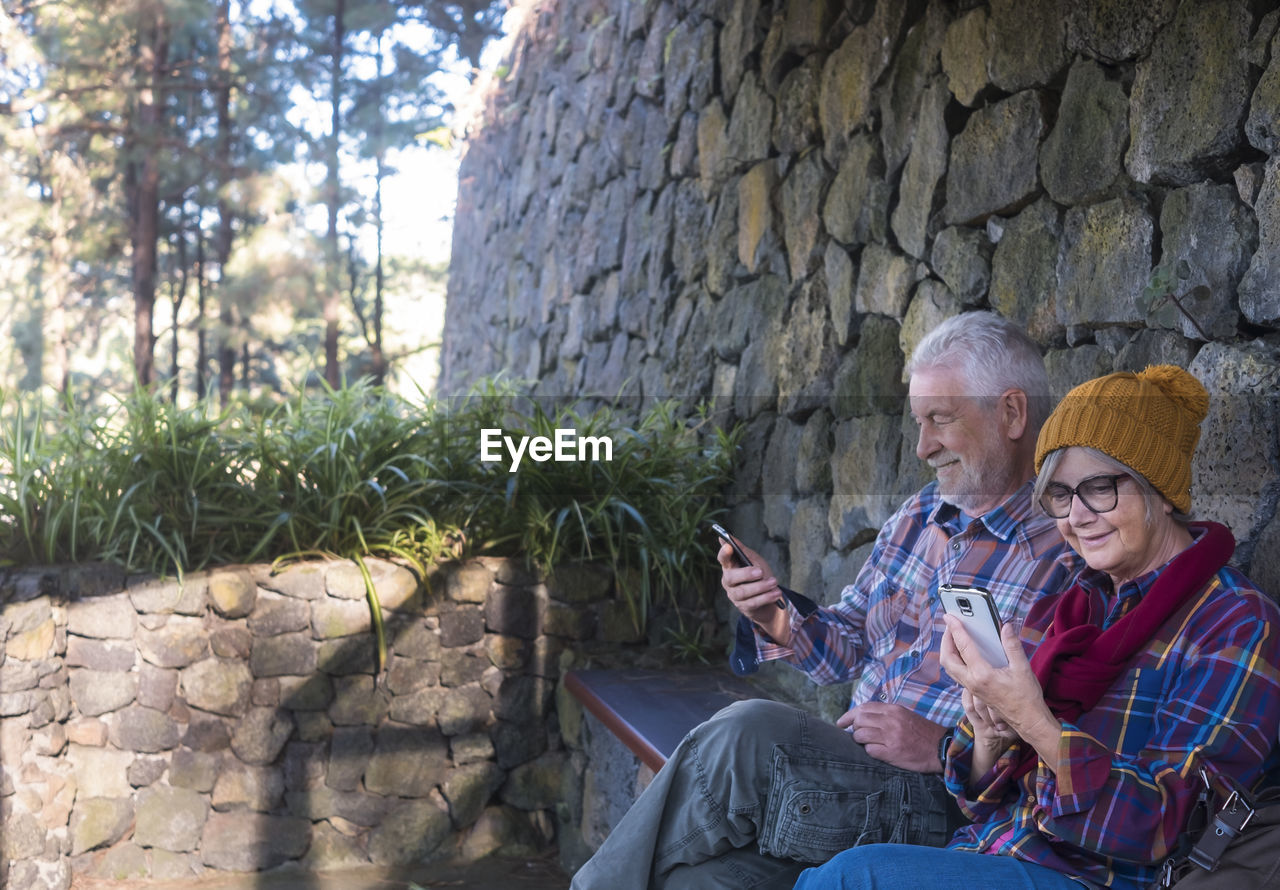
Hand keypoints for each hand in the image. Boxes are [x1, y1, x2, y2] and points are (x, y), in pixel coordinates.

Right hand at [718, 539, 788, 643]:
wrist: (770, 597)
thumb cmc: (760, 575)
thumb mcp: (755, 561)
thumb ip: (743, 551)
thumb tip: (729, 536)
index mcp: (730, 567)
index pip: (723, 559)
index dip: (724, 553)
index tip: (728, 546)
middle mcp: (728, 582)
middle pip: (731, 577)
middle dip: (746, 574)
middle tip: (760, 572)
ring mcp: (734, 595)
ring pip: (743, 592)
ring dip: (761, 587)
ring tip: (774, 582)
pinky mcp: (743, 607)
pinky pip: (753, 603)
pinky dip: (766, 597)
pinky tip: (776, 593)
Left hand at [837, 702, 948, 772]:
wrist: (941, 748)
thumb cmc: (922, 732)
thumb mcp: (905, 716)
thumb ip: (886, 714)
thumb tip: (863, 717)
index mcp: (894, 710)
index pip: (864, 708)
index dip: (849, 715)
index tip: (841, 722)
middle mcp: (891, 721)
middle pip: (859, 720)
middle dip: (854, 728)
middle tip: (855, 734)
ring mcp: (891, 737)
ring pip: (861, 735)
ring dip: (859, 740)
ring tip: (866, 743)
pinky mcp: (893, 753)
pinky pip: (870, 750)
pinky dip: (869, 751)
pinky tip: (876, 752)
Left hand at [941, 616, 1061, 771]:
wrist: (1028, 721)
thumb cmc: (1027, 697)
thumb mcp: (1022, 668)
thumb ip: (1012, 645)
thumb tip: (1006, 626)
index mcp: (982, 675)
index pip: (963, 647)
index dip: (955, 629)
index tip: (950, 616)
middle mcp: (972, 682)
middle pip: (948, 659)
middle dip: (945, 640)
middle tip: (950, 626)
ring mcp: (971, 688)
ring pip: (950, 668)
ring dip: (948, 651)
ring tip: (954, 636)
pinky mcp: (974, 691)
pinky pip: (957, 673)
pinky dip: (955, 660)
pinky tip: (963, 653)